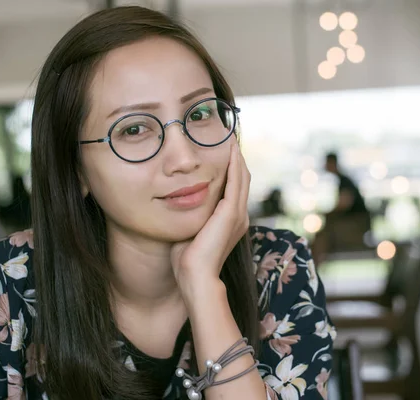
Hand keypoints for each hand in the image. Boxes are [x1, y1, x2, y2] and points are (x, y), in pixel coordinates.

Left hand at [170, 136, 250, 296]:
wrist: (194, 276)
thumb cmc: (186, 258)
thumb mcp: (190, 230)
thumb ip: (191, 215)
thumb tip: (177, 202)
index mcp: (231, 221)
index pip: (234, 188)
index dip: (230, 170)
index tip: (221, 152)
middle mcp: (239, 216)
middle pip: (242, 179)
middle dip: (235, 159)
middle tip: (228, 138)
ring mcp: (237, 214)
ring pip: (242, 177)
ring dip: (236, 157)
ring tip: (230, 139)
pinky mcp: (231, 213)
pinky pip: (235, 181)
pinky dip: (234, 164)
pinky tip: (229, 150)